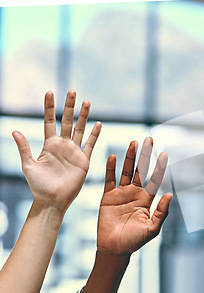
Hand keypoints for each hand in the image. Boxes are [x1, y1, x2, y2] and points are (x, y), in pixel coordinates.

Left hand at [12, 91, 100, 213]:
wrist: (53, 200)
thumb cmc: (38, 186)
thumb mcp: (28, 165)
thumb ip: (24, 148)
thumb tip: (15, 131)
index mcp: (49, 145)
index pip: (49, 121)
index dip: (49, 107)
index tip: (49, 92)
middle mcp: (62, 145)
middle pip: (66, 121)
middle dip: (69, 106)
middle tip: (72, 91)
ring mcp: (74, 152)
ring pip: (79, 129)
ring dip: (83, 116)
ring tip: (86, 102)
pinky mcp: (83, 160)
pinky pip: (90, 145)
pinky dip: (95, 135)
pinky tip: (98, 124)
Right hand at [97, 138, 171, 254]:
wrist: (115, 249)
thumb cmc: (135, 241)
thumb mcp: (152, 228)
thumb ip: (161, 212)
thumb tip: (170, 195)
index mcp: (146, 199)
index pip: (154, 179)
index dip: (159, 167)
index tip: (164, 153)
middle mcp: (135, 193)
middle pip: (140, 170)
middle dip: (145, 155)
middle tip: (149, 139)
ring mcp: (121, 194)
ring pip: (126, 171)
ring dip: (129, 157)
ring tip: (133, 142)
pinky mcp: (108, 197)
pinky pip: (109, 180)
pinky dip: (110, 168)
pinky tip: (113, 156)